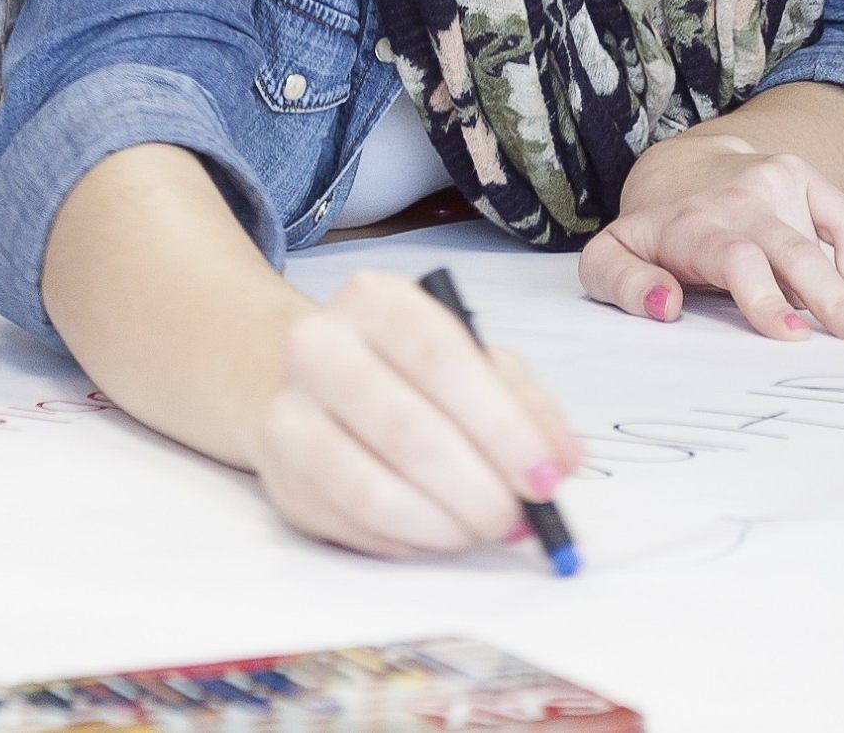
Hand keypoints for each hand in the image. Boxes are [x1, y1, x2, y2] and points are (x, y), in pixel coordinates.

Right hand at [249, 270, 582, 558]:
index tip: (545, 477)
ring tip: (480, 532)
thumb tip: (564, 460)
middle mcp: (320, 347)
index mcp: (376, 301)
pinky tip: (437, 536)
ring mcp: (289, 414)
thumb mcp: (475, 362)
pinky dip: (405, 542)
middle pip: (407, 429)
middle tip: (517, 520)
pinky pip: (349, 524)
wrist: (308, 383)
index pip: (443, 359)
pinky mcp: (280, 479)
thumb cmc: (410, 370)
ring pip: (369, 487)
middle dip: (476, 487)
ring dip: (441, 524)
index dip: (501, 426)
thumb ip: (526, 405)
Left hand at [580, 133, 843, 342]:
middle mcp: (739, 200)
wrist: (680, 167)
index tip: (789, 335)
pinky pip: (842, 216)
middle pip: (791, 252)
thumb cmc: (652, 233)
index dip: (763, 297)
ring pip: (820, 243)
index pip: (735, 259)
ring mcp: (775, 181)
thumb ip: (623, 285)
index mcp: (692, 227)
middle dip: (830, 297)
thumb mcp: (609, 257)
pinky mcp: (802, 175)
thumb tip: (667, 307)